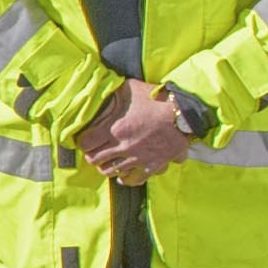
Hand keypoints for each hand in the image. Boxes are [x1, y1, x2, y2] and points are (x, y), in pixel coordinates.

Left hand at [79, 84, 195, 180]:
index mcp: (114, 128)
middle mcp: (123, 146)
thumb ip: (114, 92)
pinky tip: (123, 177)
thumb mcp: (131, 88)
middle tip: (93, 152)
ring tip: (106, 163)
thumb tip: (102, 89)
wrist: (184, 115)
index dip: (82, 141)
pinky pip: (134, 180)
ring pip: (111, 171)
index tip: (84, 139)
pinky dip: (126, 179)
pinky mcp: (151, 166)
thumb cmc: (157, 99)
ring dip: (106, 167)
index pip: (86, 143)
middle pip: (95, 160)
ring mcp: (137, 158)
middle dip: (92, 156)